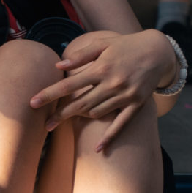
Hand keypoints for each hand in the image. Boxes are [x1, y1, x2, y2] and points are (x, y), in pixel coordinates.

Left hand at [27, 29, 175, 151]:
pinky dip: (109, 137)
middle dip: (60, 115)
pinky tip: (99, 149)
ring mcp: (125, 96)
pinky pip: (121, 124)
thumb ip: (81, 55)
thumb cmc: (126, 45)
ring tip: (69, 118)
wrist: (158, 51)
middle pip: (79, 104)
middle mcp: (112, 84)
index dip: (50, 94)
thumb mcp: (103, 43)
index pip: (69, 84)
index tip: (33, 102)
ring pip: (96, 113)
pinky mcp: (137, 104)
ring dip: (81, 116)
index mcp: (101, 68)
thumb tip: (59, 66)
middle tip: (44, 125)